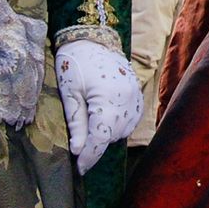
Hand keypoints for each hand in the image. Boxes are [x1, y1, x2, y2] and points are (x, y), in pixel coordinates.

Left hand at [57, 39, 142, 173]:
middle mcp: (127, 99)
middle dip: (96, 144)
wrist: (92, 38)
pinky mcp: (138, 94)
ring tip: (92, 125)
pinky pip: (131, 120)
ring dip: (108, 134)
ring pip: (123, 130)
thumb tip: (78, 150)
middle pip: (112, 136)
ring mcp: (135, 96)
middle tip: (79, 144)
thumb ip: (76, 123)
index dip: (89, 156)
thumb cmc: (75, 63)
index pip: (100, 138)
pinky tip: (107, 118)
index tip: (80, 168)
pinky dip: (119, 124)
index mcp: (108, 98)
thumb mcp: (70, 93)